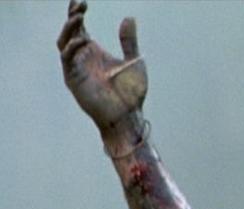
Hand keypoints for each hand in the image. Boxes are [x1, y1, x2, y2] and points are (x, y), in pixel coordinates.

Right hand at [58, 1, 146, 133]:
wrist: (128, 116)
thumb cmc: (131, 93)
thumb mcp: (133, 61)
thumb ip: (129, 41)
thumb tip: (129, 18)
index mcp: (94, 53)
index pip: (80, 29)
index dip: (77, 14)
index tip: (81, 1)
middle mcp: (82, 58)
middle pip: (69, 33)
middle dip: (72, 17)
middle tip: (79, 5)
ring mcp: (76, 68)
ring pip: (64, 43)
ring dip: (69, 29)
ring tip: (78, 16)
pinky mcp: (73, 79)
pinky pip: (67, 60)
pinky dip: (73, 48)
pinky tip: (83, 40)